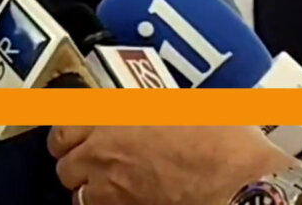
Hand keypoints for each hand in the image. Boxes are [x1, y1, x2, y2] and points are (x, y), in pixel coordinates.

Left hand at [47, 126, 296, 204]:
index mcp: (109, 121)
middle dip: (76, 168)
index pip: (61, 132)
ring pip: (80, 197)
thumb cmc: (218, 139)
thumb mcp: (178, 106)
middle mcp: (102, 155)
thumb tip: (150, 112)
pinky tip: (127, 201)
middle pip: (65, 168)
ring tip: (109, 190)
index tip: (72, 140)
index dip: (66, 138)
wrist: (240, 178)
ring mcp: (112, 190)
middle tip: (92, 167)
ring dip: (90, 192)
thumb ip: (149, 111)